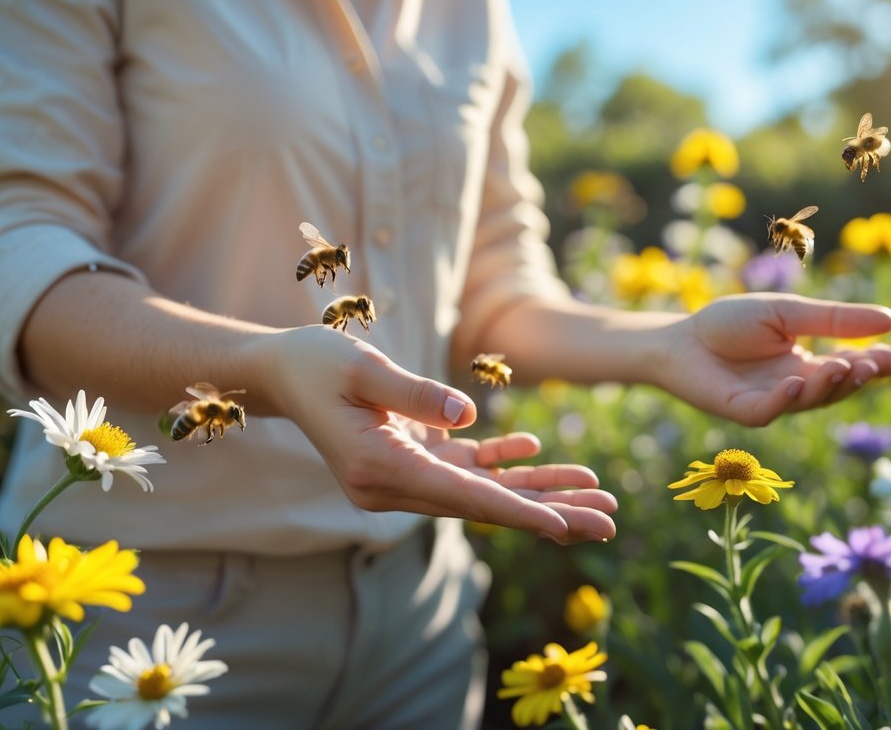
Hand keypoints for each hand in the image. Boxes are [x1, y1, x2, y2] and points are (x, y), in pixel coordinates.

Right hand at [262, 326, 616, 542]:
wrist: (280, 373)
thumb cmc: (315, 363)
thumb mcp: (363, 368)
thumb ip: (416, 394)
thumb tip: (470, 417)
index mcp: (380, 469)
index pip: (464, 498)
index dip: (519, 511)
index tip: (567, 527)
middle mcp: (393, 486)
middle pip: (484, 505)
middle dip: (550, 513)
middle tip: (610, 521)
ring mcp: (401, 477)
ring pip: (482, 491)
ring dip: (537, 491)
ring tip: (596, 491)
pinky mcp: (408, 459)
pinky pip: (463, 468)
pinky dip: (499, 461)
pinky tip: (533, 446)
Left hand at [656, 292, 890, 426]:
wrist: (680, 338)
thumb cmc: (728, 323)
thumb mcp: (786, 312)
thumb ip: (832, 319)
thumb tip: (889, 320)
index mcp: (809, 362)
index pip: (853, 364)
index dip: (880, 364)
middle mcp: (797, 386)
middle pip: (838, 387)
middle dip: (861, 377)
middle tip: (878, 364)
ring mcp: (773, 402)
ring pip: (811, 401)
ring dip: (830, 385)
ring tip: (845, 365)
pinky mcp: (746, 411)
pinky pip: (772, 410)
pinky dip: (787, 398)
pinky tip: (798, 382)